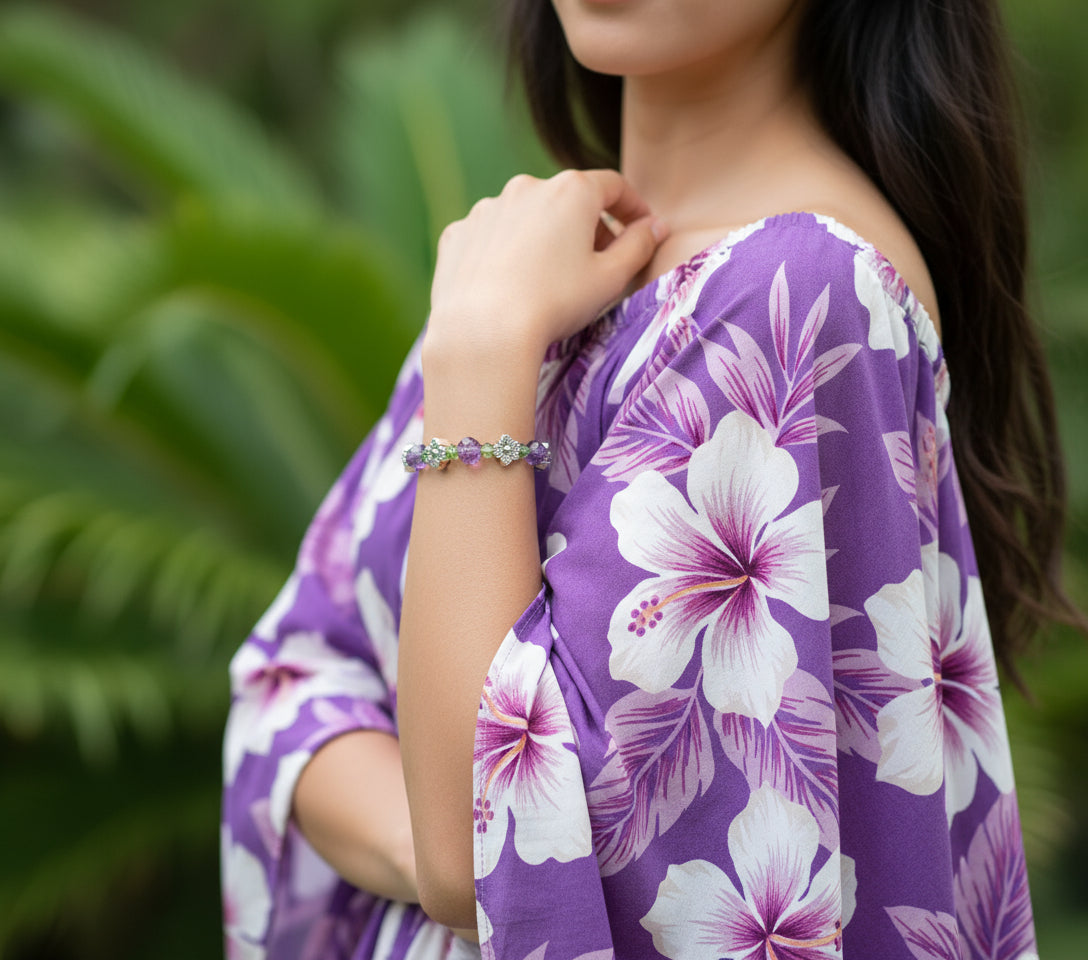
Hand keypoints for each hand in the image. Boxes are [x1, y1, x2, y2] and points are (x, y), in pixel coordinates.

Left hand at [426, 169, 667, 364]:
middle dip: (587, 227)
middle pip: (567, 200)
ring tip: (548, 280)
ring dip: (543, 239)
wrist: (483, 331)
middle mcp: (526, 187)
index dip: (632, 208)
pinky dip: (504, 253)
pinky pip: (490, 237)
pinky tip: (508, 287)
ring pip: (526, 218)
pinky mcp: (458, 234)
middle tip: (597, 265)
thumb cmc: (555, 303)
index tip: (641, 229)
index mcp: (571, 191)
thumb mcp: (610, 279)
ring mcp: (487, 208)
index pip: (613, 187)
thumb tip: (654, 227)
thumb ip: (638, 247)